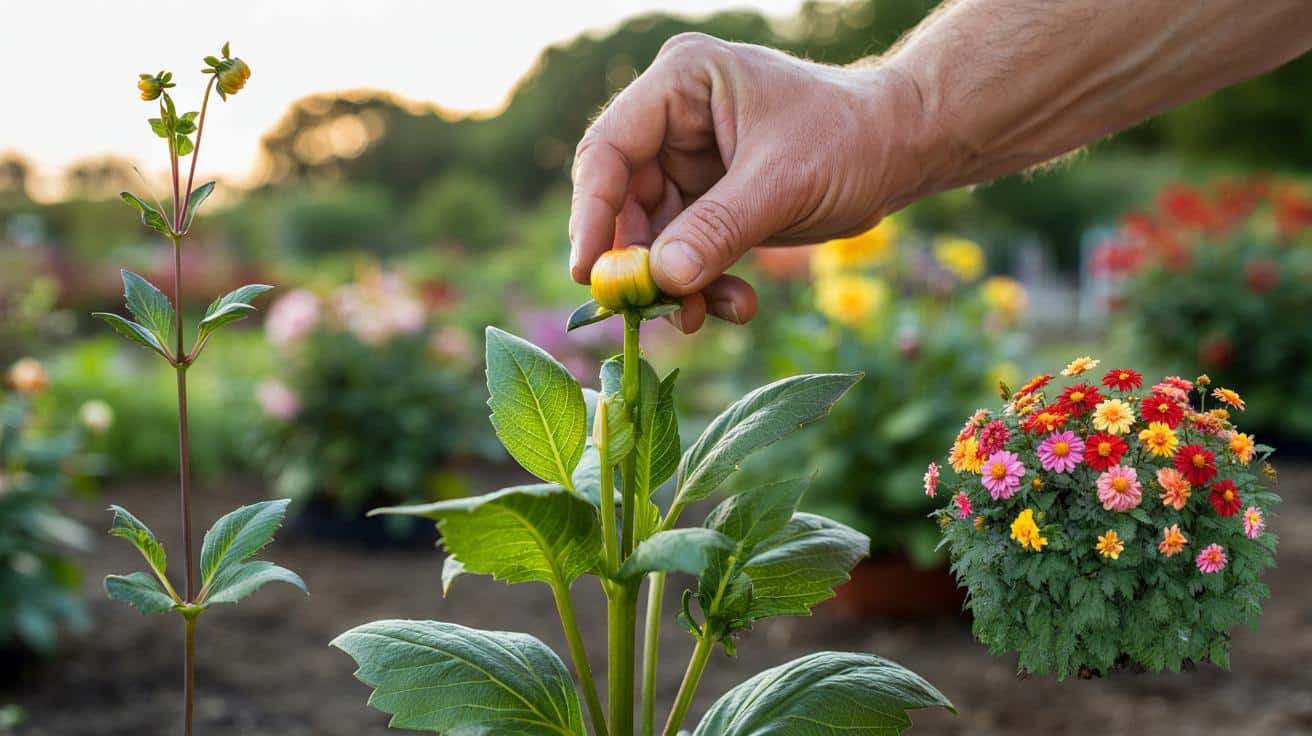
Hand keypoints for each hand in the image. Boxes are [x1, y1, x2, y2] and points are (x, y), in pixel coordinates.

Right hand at [568, 33, 926, 331]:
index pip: (610, 149)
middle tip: (647, 311)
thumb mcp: (782, 182)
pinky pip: (687, 251)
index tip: (588, 272)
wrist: (902, 150)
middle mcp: (675, 120)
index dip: (593, 212)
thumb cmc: (850, 139)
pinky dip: (703, 283)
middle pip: (624, 199)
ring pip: (654, 236)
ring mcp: (690, 163)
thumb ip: (719, 229)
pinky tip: (736, 305)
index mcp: (682, 84)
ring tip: (703, 316)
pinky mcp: (710, 201)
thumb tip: (664, 278)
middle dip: (638, 261)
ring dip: (676, 283)